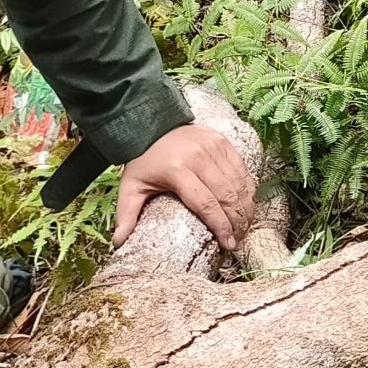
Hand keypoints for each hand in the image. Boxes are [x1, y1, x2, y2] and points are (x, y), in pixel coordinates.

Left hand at [115, 122, 254, 249]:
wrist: (153, 123)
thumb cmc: (143, 159)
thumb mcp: (131, 186)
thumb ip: (127, 214)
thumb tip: (118, 243)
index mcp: (177, 170)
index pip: (206, 204)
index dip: (220, 226)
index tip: (228, 244)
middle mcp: (199, 157)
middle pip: (227, 196)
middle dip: (236, 223)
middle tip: (238, 241)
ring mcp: (214, 147)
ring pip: (239, 184)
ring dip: (246, 209)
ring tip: (245, 228)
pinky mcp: (224, 142)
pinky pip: (243, 170)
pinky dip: (248, 191)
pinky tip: (247, 207)